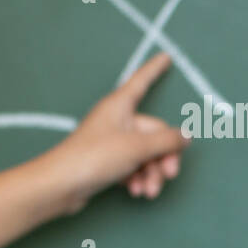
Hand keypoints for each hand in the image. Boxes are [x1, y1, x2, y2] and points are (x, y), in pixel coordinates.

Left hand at [39, 51, 190, 215]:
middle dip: (164, 156)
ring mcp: (112, 140)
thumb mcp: (137, 147)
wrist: (61, 185)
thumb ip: (165, 141)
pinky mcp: (107, 161)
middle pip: (153, 132)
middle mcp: (117, 119)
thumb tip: (186, 135)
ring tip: (149, 191)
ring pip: (145, 152)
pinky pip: (133, 165)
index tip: (166, 56)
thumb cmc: (95, 157)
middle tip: (169, 174)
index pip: (142, 81)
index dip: (154, 70)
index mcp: (120, 105)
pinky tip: (135, 191)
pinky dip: (138, 177)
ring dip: (152, 172)